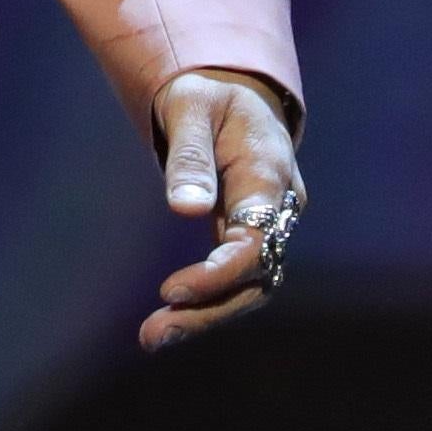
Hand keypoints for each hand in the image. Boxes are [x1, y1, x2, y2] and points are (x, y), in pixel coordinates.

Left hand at [139, 69, 304, 350]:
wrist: (234, 93)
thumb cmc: (211, 94)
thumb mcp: (192, 106)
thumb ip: (191, 155)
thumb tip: (185, 209)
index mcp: (269, 174)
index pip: (256, 242)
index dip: (218, 274)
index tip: (170, 290)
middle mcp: (280, 209)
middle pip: (258, 279)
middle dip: (208, 311)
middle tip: (153, 335)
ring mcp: (270, 226)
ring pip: (251, 287)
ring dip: (205, 315)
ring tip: (151, 338)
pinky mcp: (250, 238)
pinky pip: (238, 280)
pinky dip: (206, 302)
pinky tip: (168, 319)